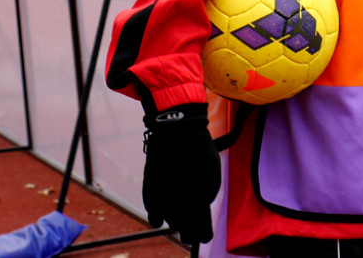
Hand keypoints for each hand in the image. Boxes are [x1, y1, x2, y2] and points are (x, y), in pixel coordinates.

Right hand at [142, 103, 220, 245]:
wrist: (175, 125)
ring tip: (180, 223)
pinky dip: (156, 215)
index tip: (205, 237)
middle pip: (182, 222)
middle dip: (188, 231)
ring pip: (167, 216)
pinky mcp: (149, 182)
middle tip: (191, 235)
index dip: (202, 231)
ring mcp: (161, 185)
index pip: (199, 217)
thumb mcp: (213, 165)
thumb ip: (211, 190)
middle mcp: (176, 187)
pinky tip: (160, 220)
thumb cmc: (199, 145)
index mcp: (196, 182)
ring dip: (174, 223)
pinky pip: (152, 207)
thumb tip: (202, 210)